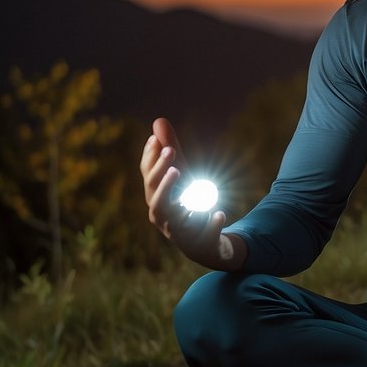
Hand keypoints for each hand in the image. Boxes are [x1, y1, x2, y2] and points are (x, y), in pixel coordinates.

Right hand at [140, 117, 238, 267]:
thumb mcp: (182, 178)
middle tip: (171, 151)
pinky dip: (211, 223)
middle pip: (156, 197)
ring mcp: (182, 233)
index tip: (157, 139)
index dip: (151, 159)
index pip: (148, 178)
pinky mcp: (202, 243)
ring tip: (180, 172)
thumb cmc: (187, 205)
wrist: (204, 244)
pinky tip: (218, 212)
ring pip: (172, 219)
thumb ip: (171, 151)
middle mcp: (164, 218)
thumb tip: (158, 121)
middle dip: (161, 174)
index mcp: (157, 200)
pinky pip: (205, 235)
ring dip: (173, 196)